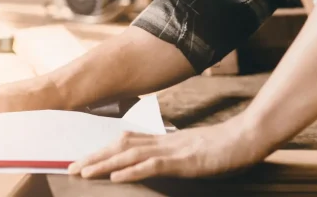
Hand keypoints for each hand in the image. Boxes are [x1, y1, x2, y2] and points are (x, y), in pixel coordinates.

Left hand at [67, 115, 267, 182]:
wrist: (246, 138)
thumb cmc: (223, 147)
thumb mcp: (192, 151)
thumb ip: (172, 154)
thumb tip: (155, 160)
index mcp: (164, 140)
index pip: (126, 142)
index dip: (103, 149)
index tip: (83, 158)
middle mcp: (163, 142)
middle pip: (121, 147)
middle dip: (94, 157)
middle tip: (70, 167)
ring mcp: (173, 150)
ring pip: (130, 155)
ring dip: (104, 164)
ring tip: (83, 171)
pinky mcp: (184, 161)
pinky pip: (153, 165)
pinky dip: (132, 171)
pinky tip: (116, 177)